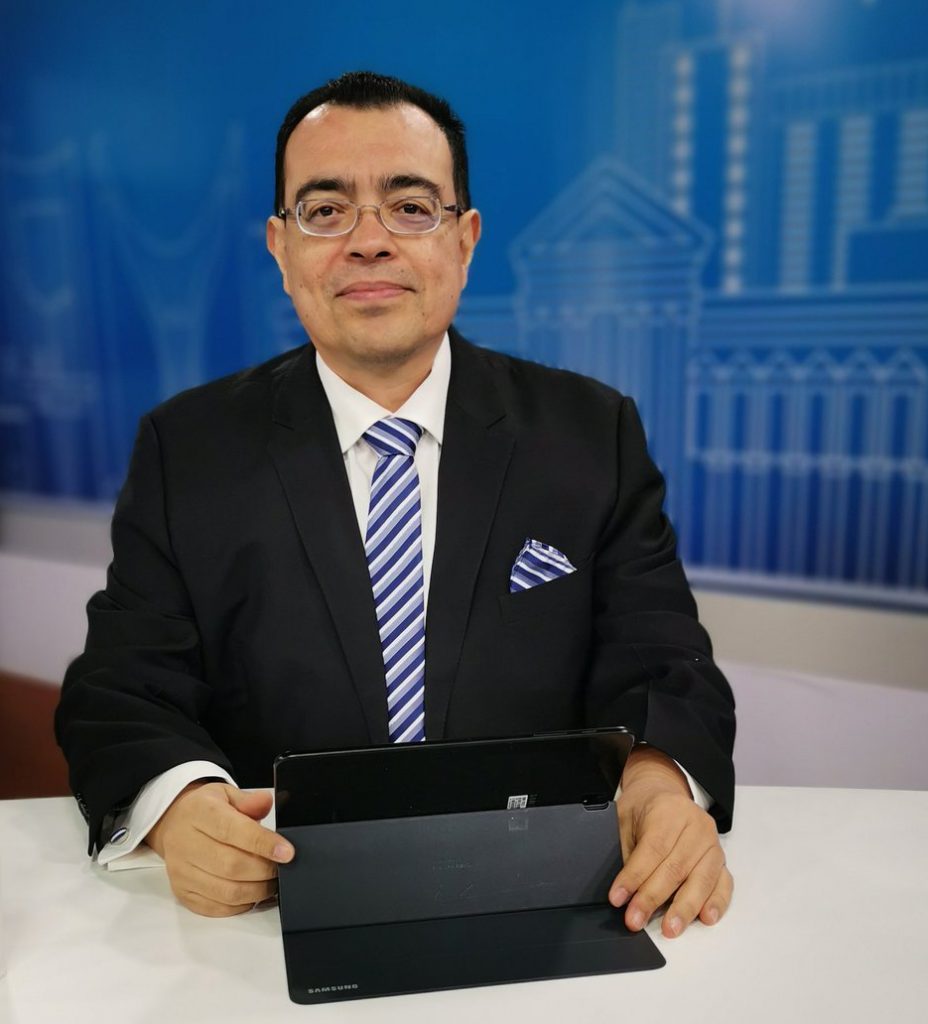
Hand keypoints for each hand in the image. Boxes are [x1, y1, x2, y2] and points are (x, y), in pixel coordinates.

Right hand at [145, 781, 294, 916]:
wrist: (174, 825)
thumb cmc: (205, 811)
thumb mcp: (227, 795)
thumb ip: (249, 800)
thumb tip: (266, 802)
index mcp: (199, 813)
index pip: (233, 830)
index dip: (263, 843)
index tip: (287, 852)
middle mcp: (186, 843)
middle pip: (231, 865)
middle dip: (264, 870)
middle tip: (281, 868)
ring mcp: (182, 871)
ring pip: (226, 891)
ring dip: (256, 891)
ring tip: (271, 882)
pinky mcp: (182, 892)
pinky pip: (216, 907)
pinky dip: (241, 905)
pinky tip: (253, 894)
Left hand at [609, 746, 732, 937]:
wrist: (663, 791)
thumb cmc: (643, 808)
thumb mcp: (625, 818)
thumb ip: (627, 851)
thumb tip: (623, 891)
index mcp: (669, 811)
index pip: (653, 849)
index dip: (635, 877)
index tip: (618, 899)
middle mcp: (696, 825)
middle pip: (676, 867)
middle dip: (653, 898)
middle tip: (635, 920)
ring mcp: (712, 843)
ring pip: (701, 878)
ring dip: (685, 908)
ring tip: (670, 929)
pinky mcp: (721, 858)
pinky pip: (723, 883)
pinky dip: (716, 902)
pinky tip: (706, 918)